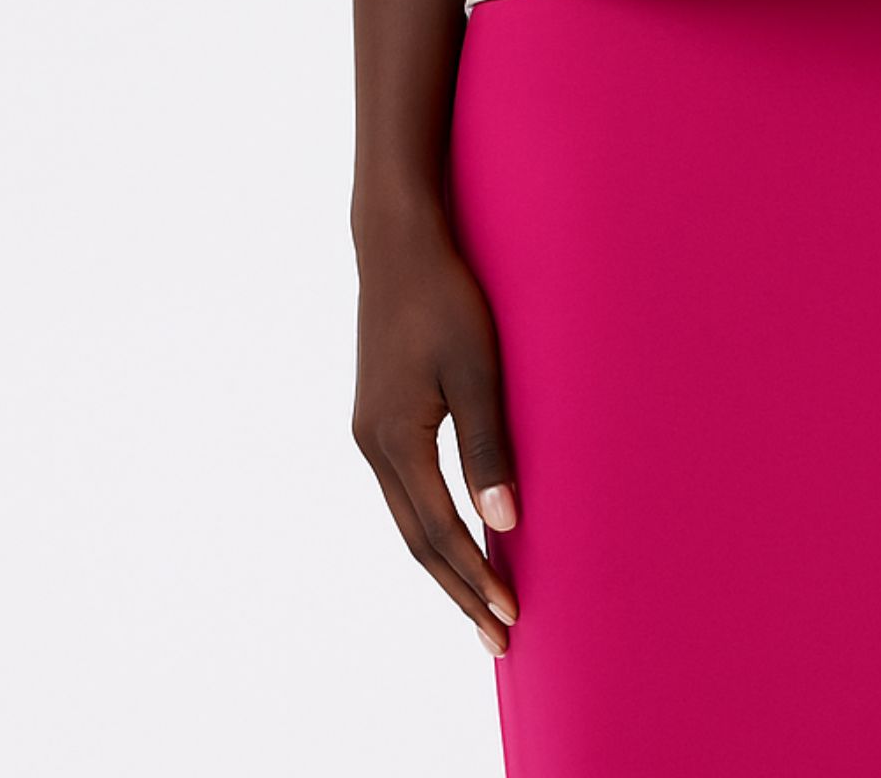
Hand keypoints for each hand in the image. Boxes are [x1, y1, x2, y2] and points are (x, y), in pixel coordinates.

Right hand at [350, 207, 521, 656]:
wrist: (397, 243)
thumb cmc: (444, 298)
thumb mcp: (476, 368)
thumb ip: (486, 446)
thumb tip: (504, 523)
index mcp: (395, 440)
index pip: (440, 533)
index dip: (475, 578)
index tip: (510, 617)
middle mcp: (373, 446)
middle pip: (418, 540)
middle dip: (460, 591)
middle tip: (498, 637)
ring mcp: (370, 431)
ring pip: (408, 519)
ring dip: (445, 563)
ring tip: (480, 601)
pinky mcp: (378, 415)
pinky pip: (405, 490)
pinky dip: (432, 523)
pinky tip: (456, 533)